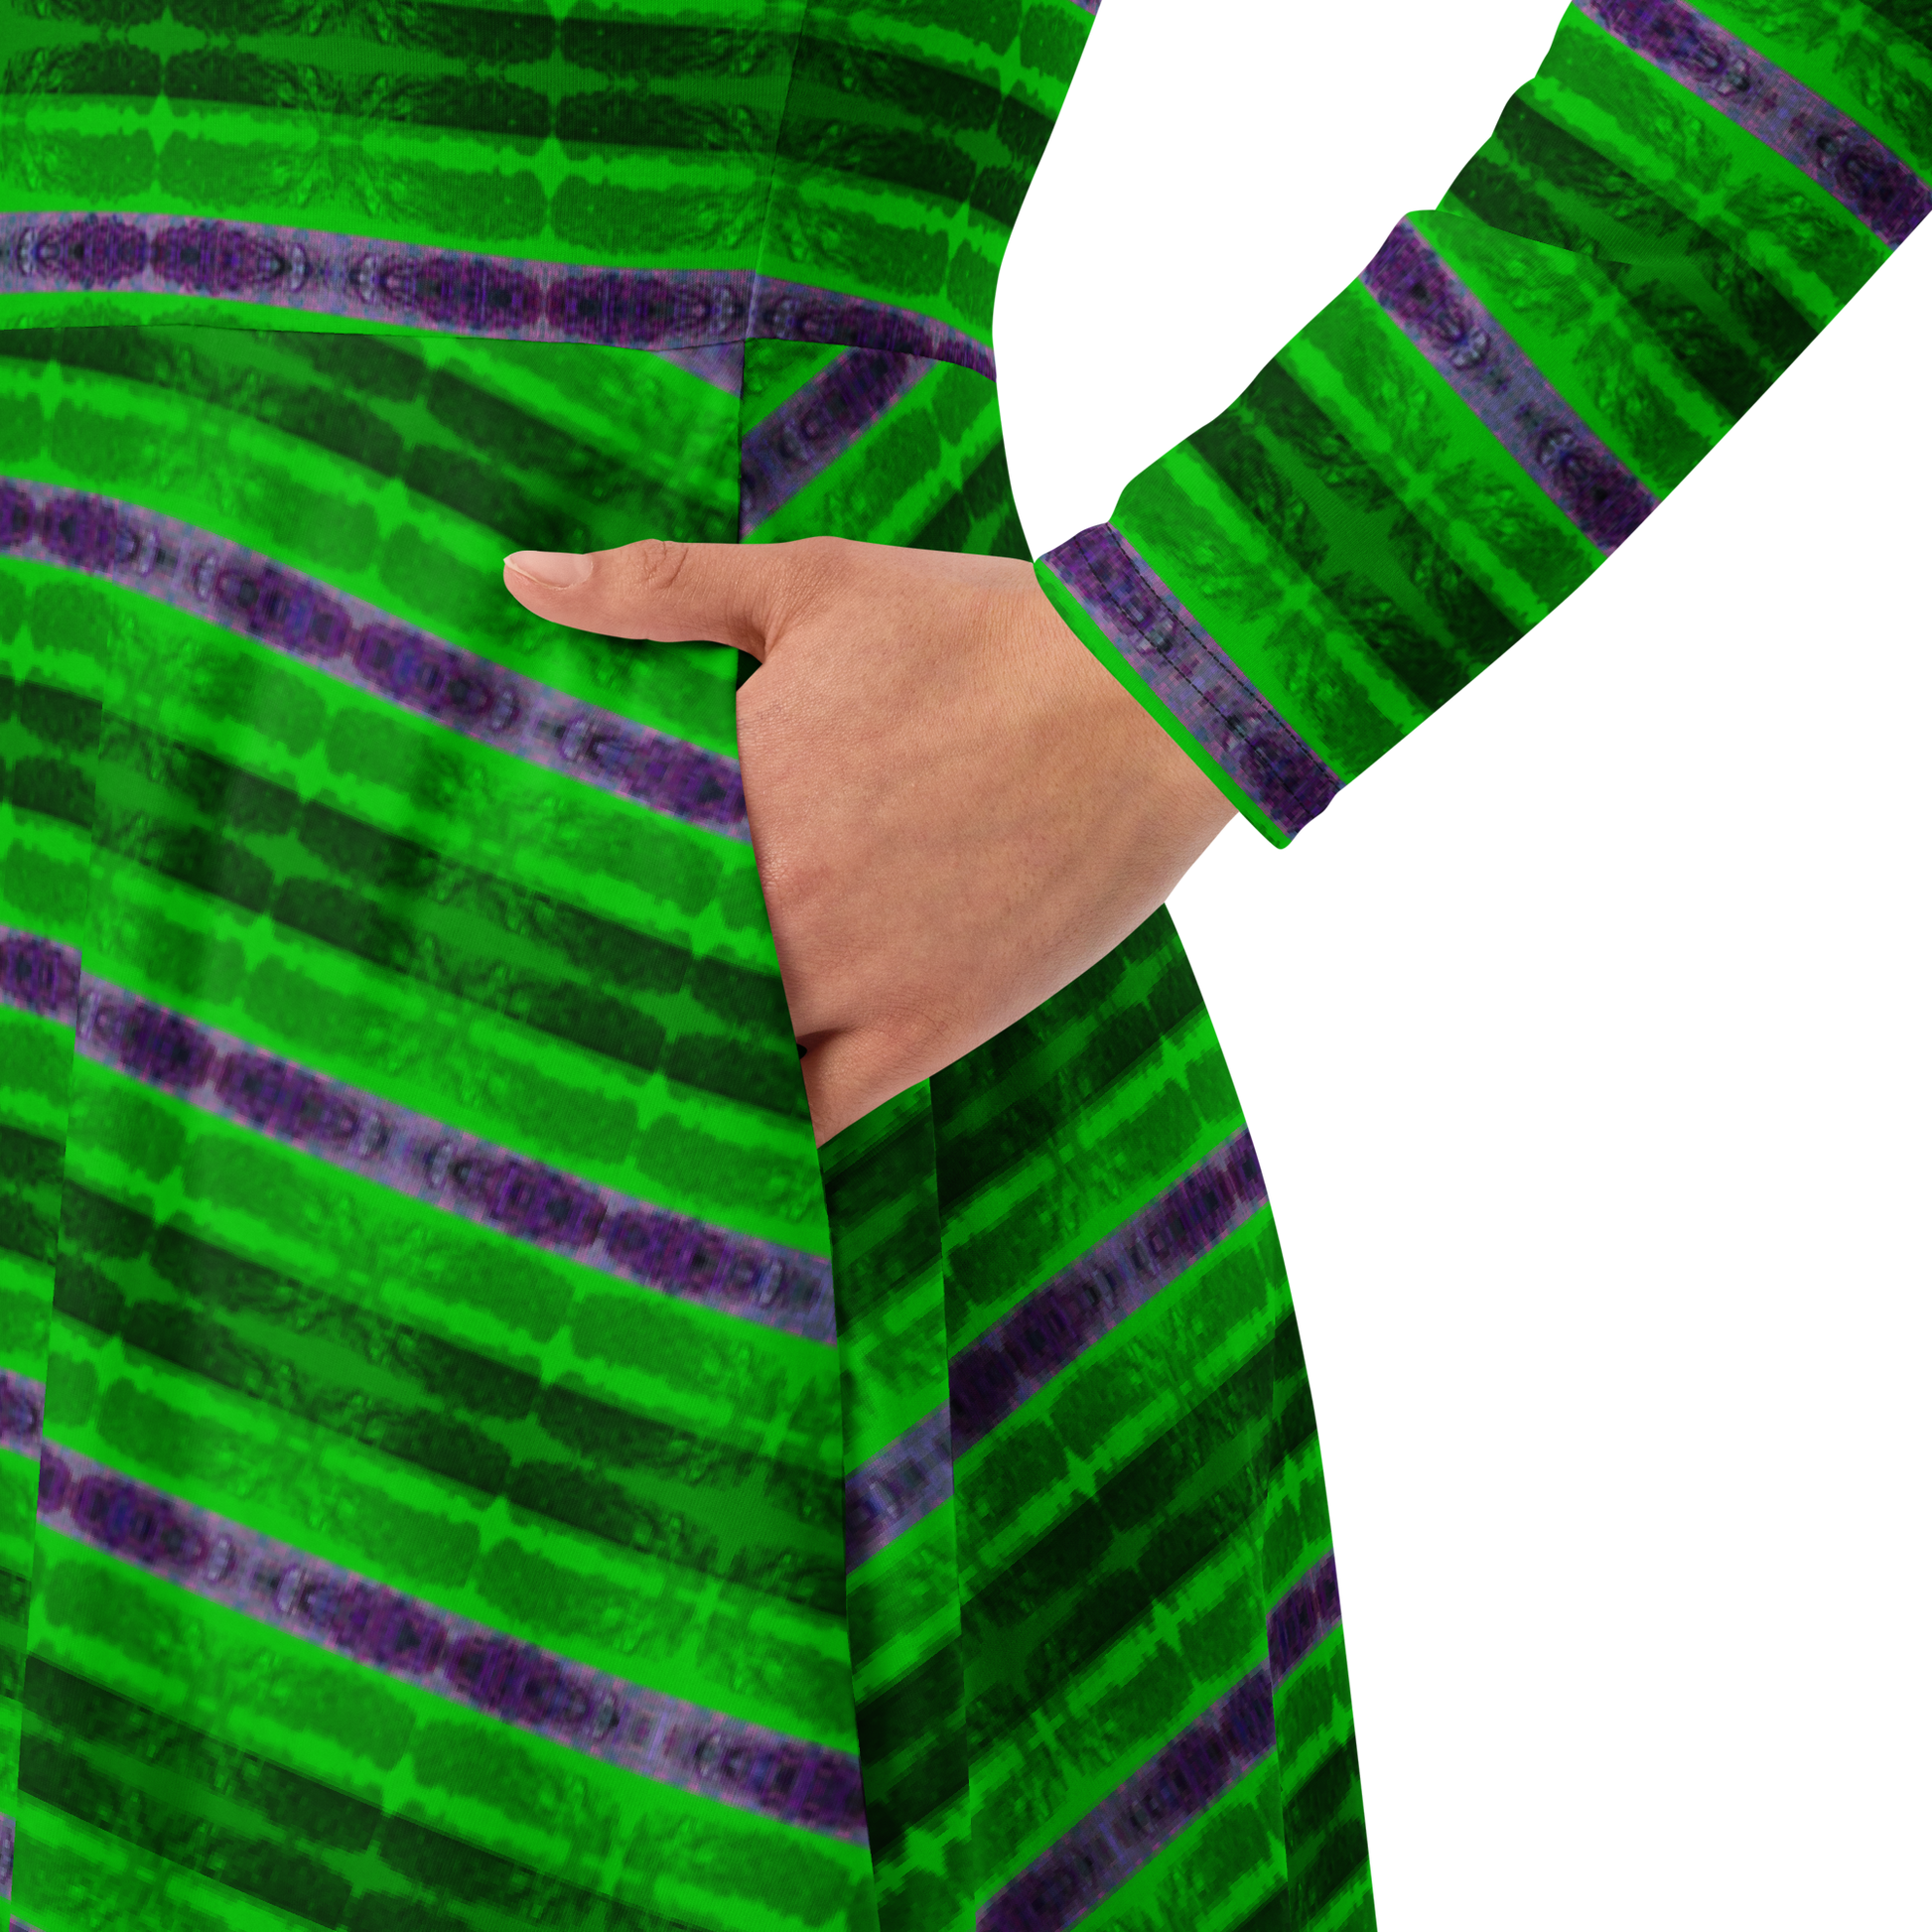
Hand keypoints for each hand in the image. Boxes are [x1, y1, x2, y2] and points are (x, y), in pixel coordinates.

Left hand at [503, 537, 1237, 1144]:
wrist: (1150, 696)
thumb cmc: (983, 629)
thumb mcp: (814, 582)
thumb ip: (659, 587)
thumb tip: (521, 578)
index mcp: (730, 789)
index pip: (587, 872)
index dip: (535, 901)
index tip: (497, 917)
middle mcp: (773, 901)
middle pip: (637, 978)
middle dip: (590, 990)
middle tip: (539, 1009)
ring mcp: (848, 980)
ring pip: (711, 1058)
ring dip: (666, 1065)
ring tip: (613, 1080)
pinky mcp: (923, 1032)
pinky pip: (810, 1116)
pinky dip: (755, 1130)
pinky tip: (717, 1136)